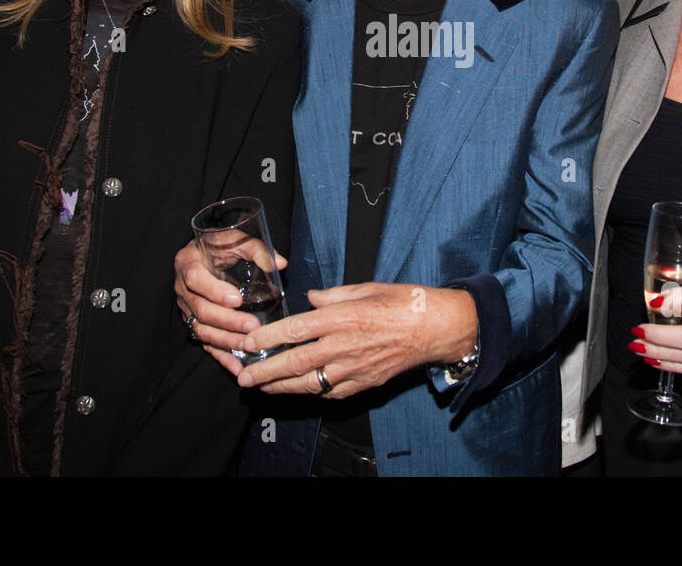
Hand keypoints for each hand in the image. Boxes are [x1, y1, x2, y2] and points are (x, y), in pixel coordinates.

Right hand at [173, 237, 287, 376]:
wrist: (202, 253)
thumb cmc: (219, 245)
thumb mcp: (235, 240)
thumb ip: (256, 250)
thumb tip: (280, 264)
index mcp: (188, 263)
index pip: (196, 279)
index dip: (215, 292)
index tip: (237, 300)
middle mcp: (182, 288)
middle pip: (201, 310)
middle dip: (227, 322)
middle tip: (252, 326)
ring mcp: (186, 309)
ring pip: (202, 330)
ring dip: (225, 341)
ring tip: (249, 346)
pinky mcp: (194, 324)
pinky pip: (206, 343)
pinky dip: (221, 357)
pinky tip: (238, 367)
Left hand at [234, 283, 476, 399]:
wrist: (437, 329)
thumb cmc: (405, 303)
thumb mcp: (368, 288)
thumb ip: (334, 295)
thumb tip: (310, 298)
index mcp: (343, 316)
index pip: (296, 329)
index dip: (268, 337)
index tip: (248, 340)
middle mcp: (345, 345)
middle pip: (295, 361)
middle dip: (265, 371)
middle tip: (244, 376)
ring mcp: (354, 368)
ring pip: (310, 383)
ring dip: (282, 386)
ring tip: (263, 387)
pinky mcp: (365, 382)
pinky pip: (332, 392)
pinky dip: (313, 392)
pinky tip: (299, 390)